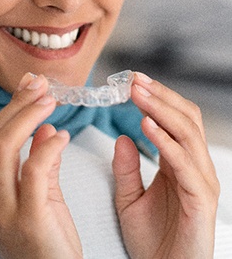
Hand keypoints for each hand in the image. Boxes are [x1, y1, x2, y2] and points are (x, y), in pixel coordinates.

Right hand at [0, 73, 82, 258]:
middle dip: (18, 105)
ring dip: (29, 116)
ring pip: (5, 146)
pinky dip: (48, 146)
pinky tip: (63, 136)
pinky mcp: (29, 218)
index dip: (12, 107)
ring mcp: (3, 210)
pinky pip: (33, 170)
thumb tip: (44, 127)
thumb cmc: (49, 238)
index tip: (31, 85)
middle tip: (41, 85)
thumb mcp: (40, 194)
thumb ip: (39, 160)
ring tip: (51, 101)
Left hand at [113, 72, 218, 258]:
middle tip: (135, 80)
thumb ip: (125, 169)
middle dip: (160, 96)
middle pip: (186, 118)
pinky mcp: (200, 199)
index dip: (156, 98)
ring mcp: (201, 181)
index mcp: (179, 164)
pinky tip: (145, 125)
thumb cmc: (152, 242)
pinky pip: (184, 162)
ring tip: (138, 94)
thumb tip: (122, 137)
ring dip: (162, 109)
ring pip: (187, 133)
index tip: (132, 81)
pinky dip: (165, 141)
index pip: (175, 120)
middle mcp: (195, 167)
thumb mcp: (129, 200)